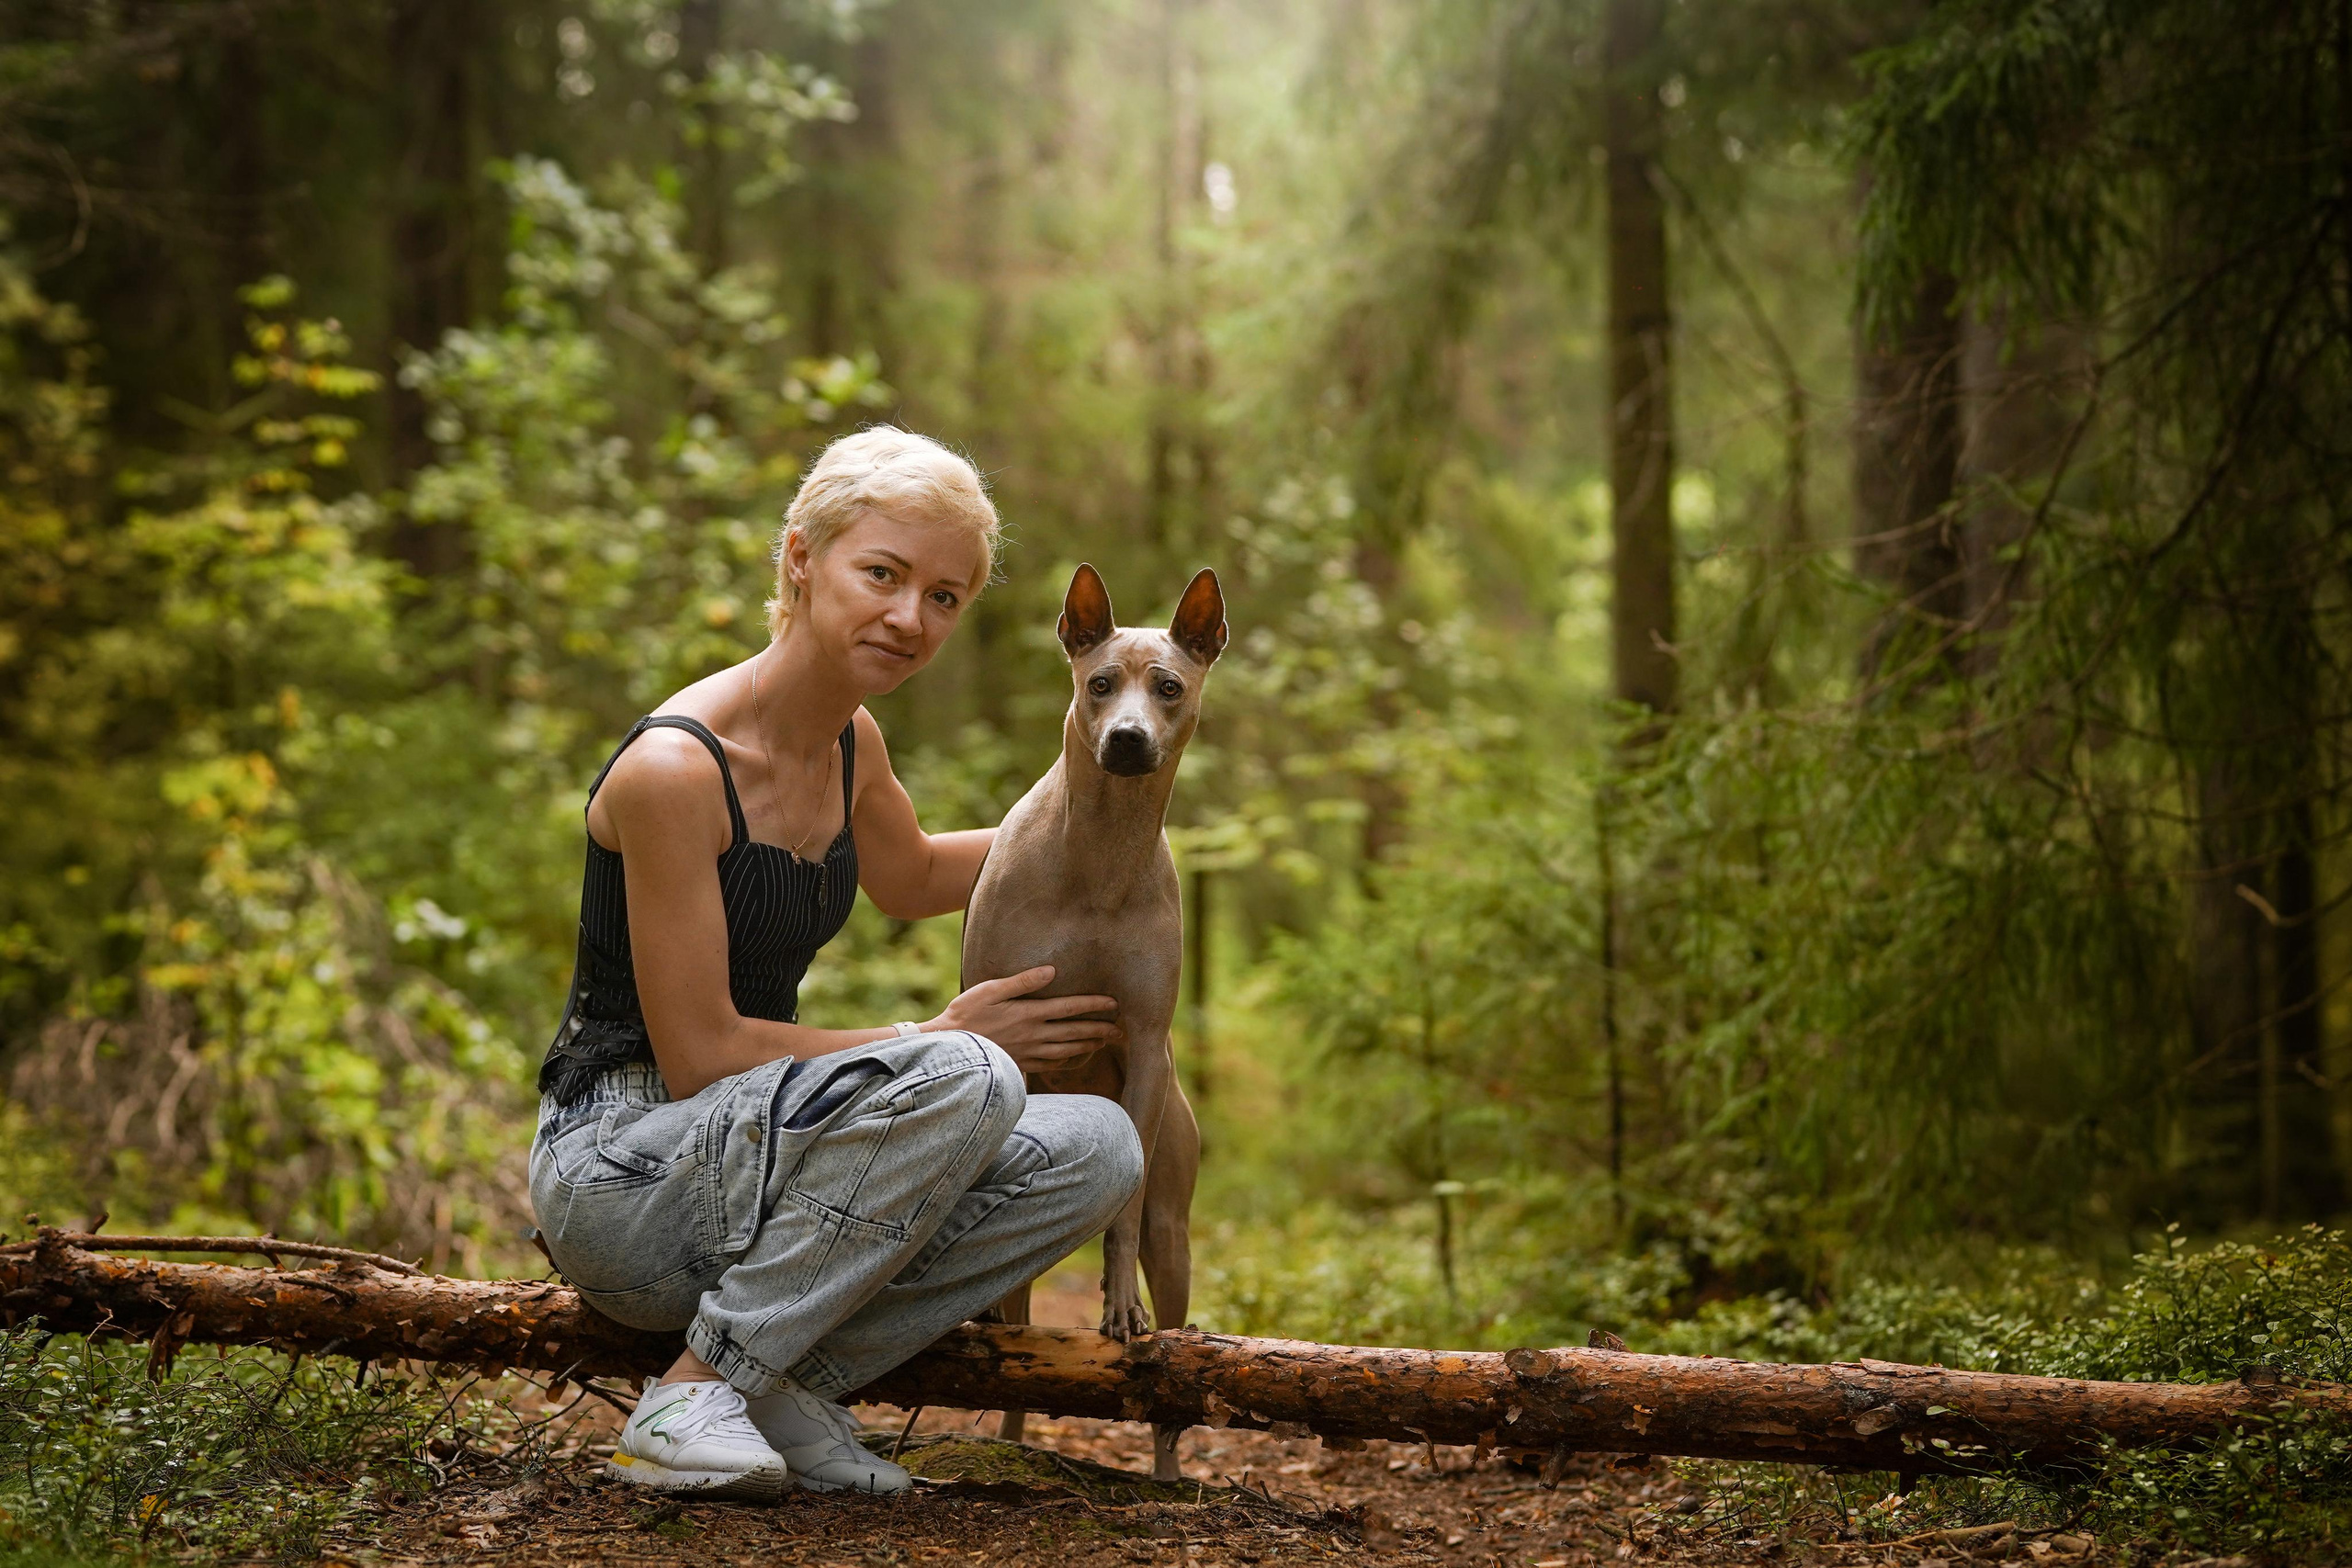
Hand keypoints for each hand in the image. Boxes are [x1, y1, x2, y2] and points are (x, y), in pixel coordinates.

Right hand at [929, 966, 1119, 1073]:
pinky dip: (1068, 1060)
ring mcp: (1029, 1052)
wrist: (948, 1049)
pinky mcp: (1021, 1064)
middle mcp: (1034, 1034)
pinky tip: (1076, 1057)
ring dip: (1089, 1045)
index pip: (1070, 1007)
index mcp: (1029, 1013)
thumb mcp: (989, 990)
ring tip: (1106, 1042)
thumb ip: (1022, 981)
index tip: (1115, 1003)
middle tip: (1122, 1031)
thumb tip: (1051, 971)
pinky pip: (1052, 1063)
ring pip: (1067, 1049)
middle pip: (1075, 1031)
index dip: (1094, 1004)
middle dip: (1101, 1029)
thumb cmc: (965, 1014)